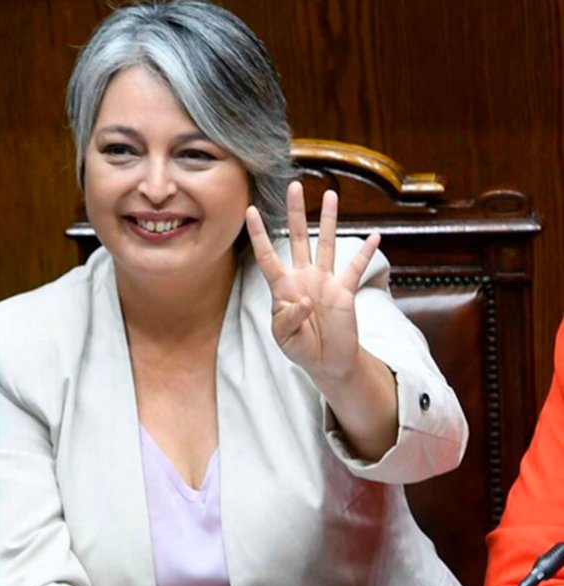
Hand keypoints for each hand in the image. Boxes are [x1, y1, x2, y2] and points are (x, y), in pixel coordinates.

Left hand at [246, 181, 379, 384]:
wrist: (326, 361)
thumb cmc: (300, 347)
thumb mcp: (285, 337)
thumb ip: (288, 319)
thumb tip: (303, 300)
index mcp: (282, 288)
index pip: (267, 256)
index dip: (259, 234)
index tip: (250, 210)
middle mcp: (303, 277)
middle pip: (298, 238)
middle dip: (295, 212)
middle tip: (294, 185)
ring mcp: (325, 282)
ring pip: (326, 244)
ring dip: (329, 220)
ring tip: (331, 195)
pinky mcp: (345, 291)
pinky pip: (356, 268)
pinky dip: (366, 253)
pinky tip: (375, 237)